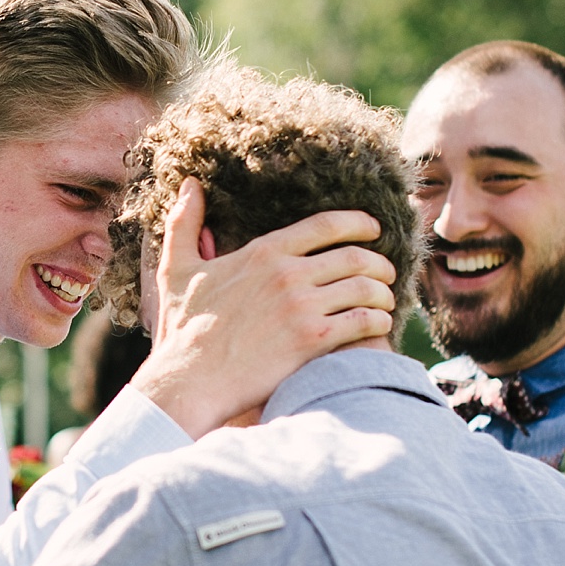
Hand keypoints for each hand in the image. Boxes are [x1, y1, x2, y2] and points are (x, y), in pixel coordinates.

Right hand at [130, 177, 397, 437]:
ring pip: (364, 289)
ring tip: (386, 301)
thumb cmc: (183, 330)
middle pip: (355, 256)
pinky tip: (380, 325)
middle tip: (387, 271)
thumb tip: (190, 185)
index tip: (373, 229)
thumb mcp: (177, 269)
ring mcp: (301, 308)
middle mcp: (288, 274)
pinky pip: (361, 322)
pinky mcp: (311, 342)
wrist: (189, 380)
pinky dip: (378, 321)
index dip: (358, 223)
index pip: (326, 225)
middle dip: (379, 262)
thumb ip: (184, 224)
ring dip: (383, 293)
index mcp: (264, 253)